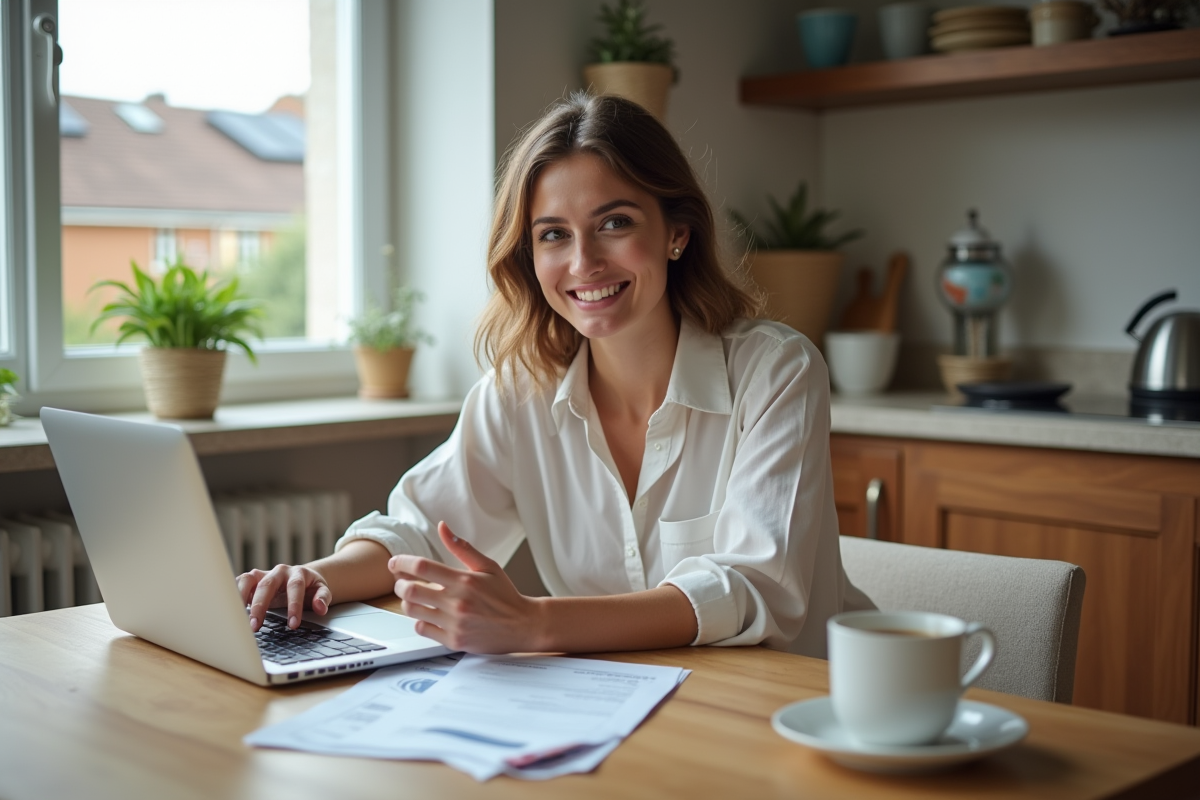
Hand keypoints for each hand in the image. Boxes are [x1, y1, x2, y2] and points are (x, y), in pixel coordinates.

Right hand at [237, 564, 332, 631]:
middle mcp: (279, 572)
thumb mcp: (322, 591)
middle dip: (260, 606)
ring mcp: (263, 574)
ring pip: (248, 580)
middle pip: (267, 585)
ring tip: (237, 618)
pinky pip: (239, 583)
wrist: (302, 577)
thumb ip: (323, 598)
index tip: (293, 624)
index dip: (294, 605)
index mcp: (297, 573)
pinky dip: (233, 594)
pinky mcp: (251, 580)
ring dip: (241, 598)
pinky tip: (230, 609)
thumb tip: (320, 608)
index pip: (295, 588)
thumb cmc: (310, 587)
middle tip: (256, 626)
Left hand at [388, 522, 541, 652]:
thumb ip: (462, 548)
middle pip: (411, 590)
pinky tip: (427, 615)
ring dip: (407, 602)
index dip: (402, 562)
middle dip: (399, 584)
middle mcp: (457, 602)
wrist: (522, 625)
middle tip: (401, 581)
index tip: (394, 563)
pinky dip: (420, 621)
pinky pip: (423, 629)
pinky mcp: (454, 641)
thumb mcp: (487, 566)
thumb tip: (442, 528)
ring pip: (413, 611)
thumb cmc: (505, 595)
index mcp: (464, 580)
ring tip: (413, 597)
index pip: (422, 567)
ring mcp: (455, 623)